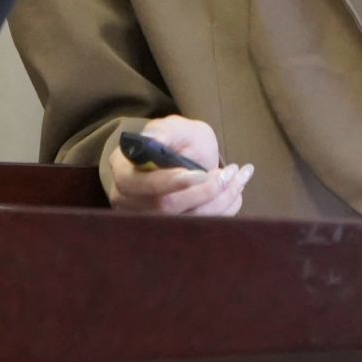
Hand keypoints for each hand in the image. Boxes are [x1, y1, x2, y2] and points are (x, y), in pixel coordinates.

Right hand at [106, 115, 252, 216]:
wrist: (186, 159)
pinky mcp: (171, 233)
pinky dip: (223, 210)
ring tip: (237, 177)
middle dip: (203, 192)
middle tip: (229, 172)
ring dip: (219, 201)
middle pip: (164, 207)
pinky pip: (199, 230)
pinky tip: (236, 191)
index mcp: (124, 171)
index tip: (201, 173)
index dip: (171, 182)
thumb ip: (165, 131)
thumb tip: (152, 138)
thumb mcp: (174, 128)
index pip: (141, 184)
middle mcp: (130, 201)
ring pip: (185, 221)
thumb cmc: (177, 142)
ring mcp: (148, 221)